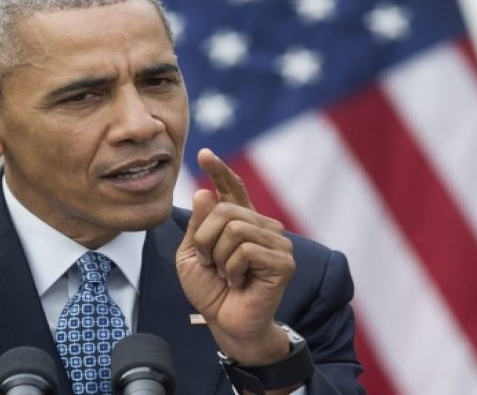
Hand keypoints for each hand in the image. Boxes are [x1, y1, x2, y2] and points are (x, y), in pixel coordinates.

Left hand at [176, 148, 295, 365]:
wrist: (225, 322)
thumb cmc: (211, 290)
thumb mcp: (192, 254)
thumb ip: (198, 224)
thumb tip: (206, 192)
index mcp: (240, 221)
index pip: (231, 189)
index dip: (219, 170)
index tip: (203, 153)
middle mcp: (261, 226)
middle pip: (224, 210)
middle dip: (204, 239)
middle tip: (207, 262)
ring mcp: (276, 242)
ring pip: (234, 228)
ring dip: (218, 256)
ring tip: (224, 274)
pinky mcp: (284, 261)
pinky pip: (245, 249)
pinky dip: (231, 268)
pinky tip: (237, 281)